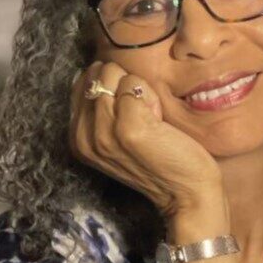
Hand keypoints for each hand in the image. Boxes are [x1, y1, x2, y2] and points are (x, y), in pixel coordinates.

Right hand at [69, 61, 223, 219]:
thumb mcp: (117, 137)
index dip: (112, 87)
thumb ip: (101, 109)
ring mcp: (103, 133)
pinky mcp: (128, 128)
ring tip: (151, 119)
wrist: (185, 193)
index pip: (81, 83)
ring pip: (115, 75)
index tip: (129, 115)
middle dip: (124, 86)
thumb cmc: (159, 160)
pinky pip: (134, 84)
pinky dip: (152, 96)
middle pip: (97, 74)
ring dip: (139, 90)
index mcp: (76, 138)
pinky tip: (159, 121)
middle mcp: (82, 136)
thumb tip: (97, 70)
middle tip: (142, 117)